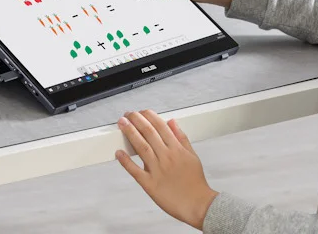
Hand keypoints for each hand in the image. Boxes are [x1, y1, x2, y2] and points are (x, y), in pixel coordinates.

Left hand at [116, 110, 218, 230]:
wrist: (198, 205)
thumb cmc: (195, 183)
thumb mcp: (192, 156)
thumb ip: (181, 138)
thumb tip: (172, 122)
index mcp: (177, 149)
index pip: (160, 126)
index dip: (149, 116)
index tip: (141, 112)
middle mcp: (166, 157)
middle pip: (148, 132)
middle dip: (136, 120)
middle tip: (128, 114)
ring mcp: (157, 170)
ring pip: (141, 147)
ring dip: (129, 133)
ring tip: (122, 123)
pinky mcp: (150, 184)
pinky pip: (135, 170)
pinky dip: (126, 161)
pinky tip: (119, 152)